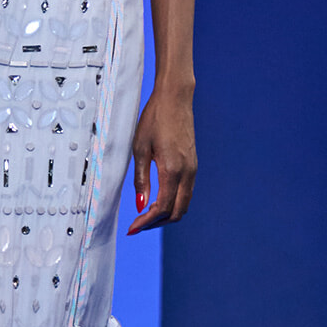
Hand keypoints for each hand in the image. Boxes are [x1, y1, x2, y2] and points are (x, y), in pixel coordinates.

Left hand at [127, 85, 195, 233]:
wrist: (175, 99)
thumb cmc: (155, 119)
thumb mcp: (139, 148)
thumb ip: (141, 179)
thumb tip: (141, 205)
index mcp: (173, 170)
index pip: (162, 208)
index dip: (147, 222)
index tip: (133, 228)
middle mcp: (187, 173)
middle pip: (177, 212)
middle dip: (157, 223)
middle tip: (138, 225)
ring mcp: (193, 169)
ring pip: (184, 204)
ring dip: (166, 214)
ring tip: (146, 215)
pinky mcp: (193, 165)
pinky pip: (186, 192)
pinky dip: (173, 202)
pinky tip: (158, 199)